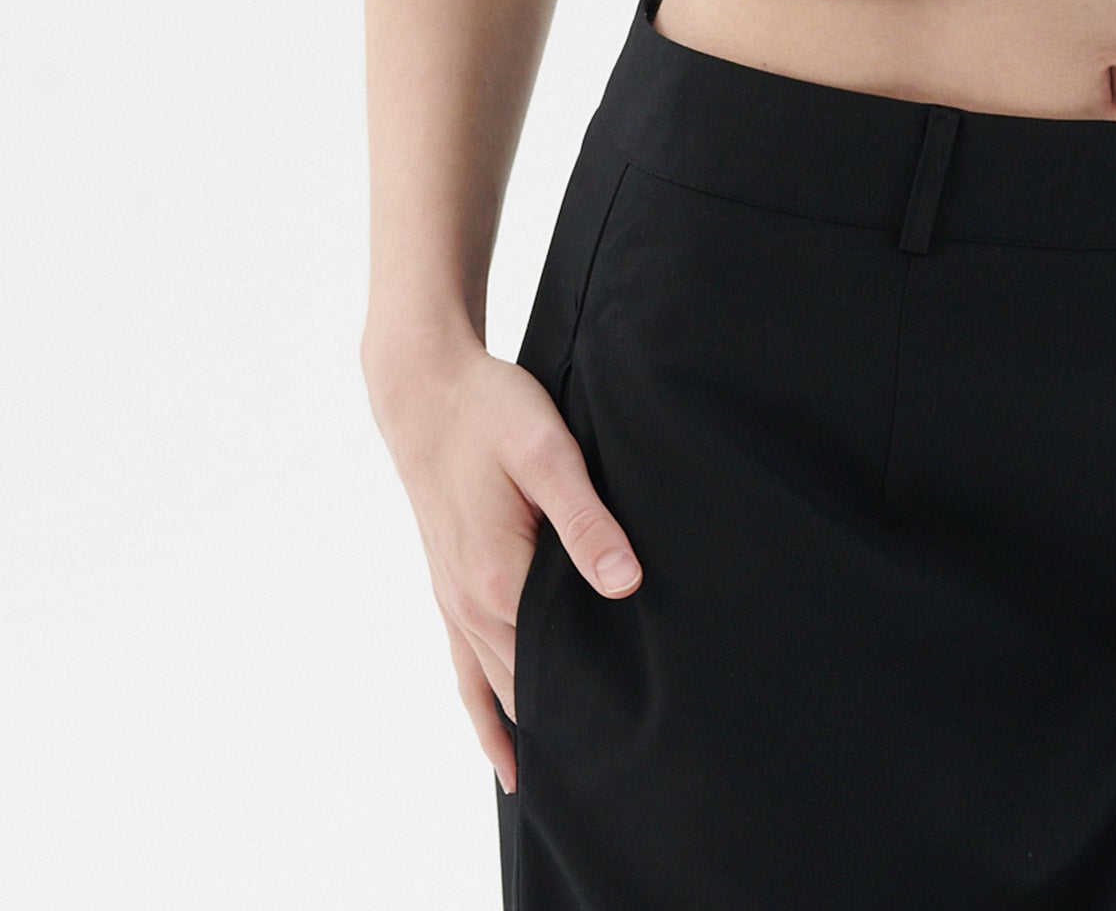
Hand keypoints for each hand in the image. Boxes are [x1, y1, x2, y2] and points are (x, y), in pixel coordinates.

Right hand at [367, 333, 642, 793]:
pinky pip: (463, 672)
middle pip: (525, 688)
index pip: (555, 666)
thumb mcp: (548, 453)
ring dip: (527, 730)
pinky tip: (502, 752)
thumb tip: (625, 583)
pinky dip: (483, 714)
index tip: (637, 734)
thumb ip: (586, 520)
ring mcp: (454, 600)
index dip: (595, 699)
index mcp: (500, 579)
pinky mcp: (449, 587)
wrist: (425, 389)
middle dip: (569, 724)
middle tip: (623, 767)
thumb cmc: (490, 410)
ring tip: (570, 779)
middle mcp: (471, 605)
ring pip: (493, 689)